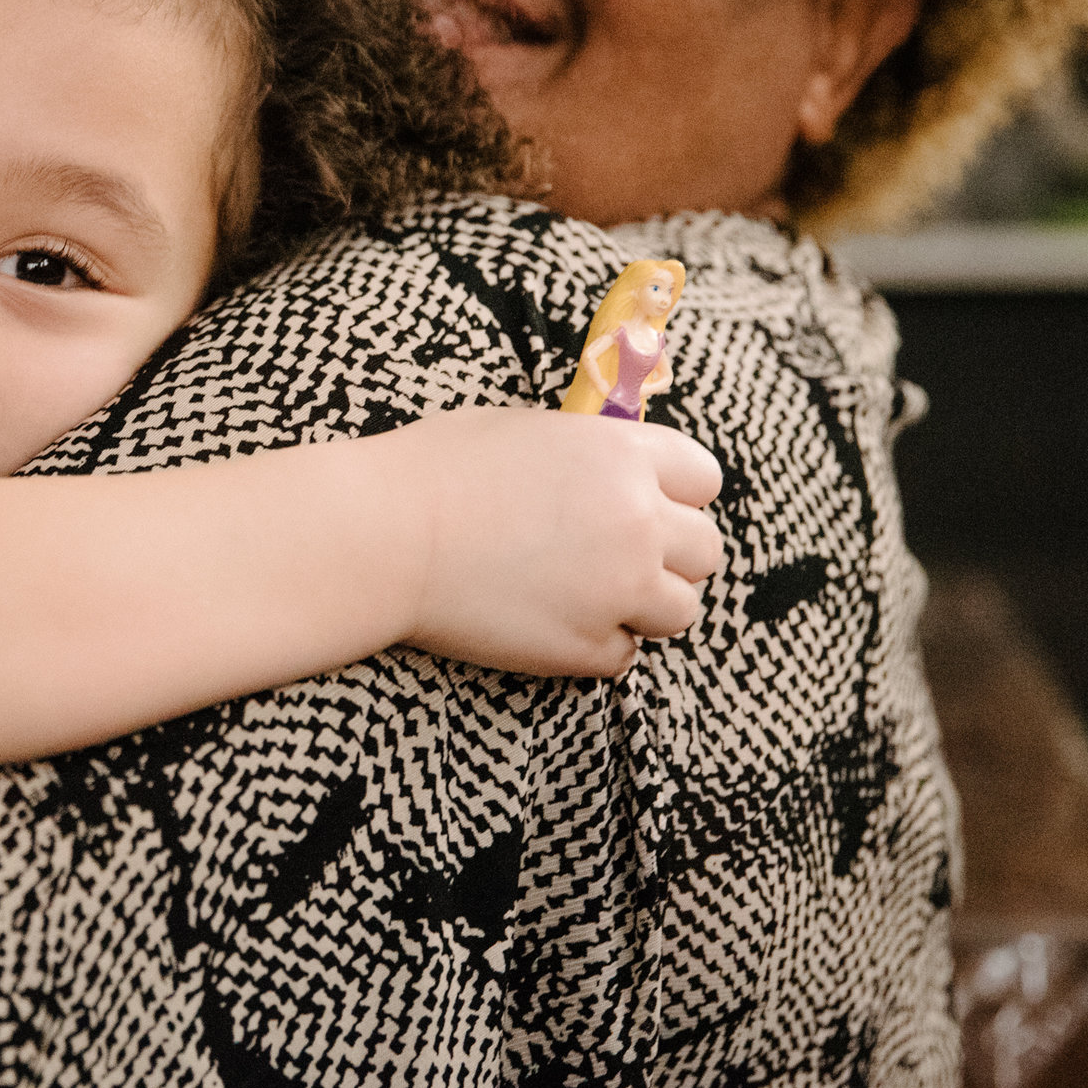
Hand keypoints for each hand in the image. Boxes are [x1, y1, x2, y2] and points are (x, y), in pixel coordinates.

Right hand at [388, 408, 722, 678]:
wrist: (382, 536)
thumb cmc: (435, 470)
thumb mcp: (527, 431)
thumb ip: (591, 454)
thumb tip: (619, 473)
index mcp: (623, 456)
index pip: (705, 479)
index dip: (676, 492)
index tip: (647, 502)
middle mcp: (638, 522)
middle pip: (705, 550)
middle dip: (668, 553)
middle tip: (615, 554)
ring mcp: (618, 589)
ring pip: (682, 609)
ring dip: (645, 604)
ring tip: (588, 592)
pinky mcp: (586, 648)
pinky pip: (626, 655)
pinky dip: (598, 644)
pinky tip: (552, 620)